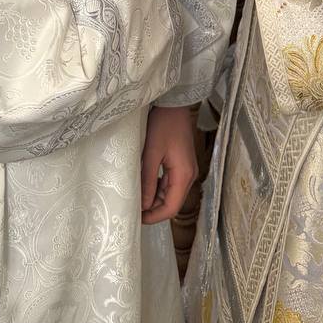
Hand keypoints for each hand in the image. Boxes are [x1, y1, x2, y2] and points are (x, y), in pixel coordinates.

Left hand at [141, 105, 198, 224]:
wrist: (175, 104)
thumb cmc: (163, 125)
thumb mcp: (151, 153)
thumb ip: (148, 181)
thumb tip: (143, 206)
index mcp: (184, 175)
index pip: (171, 208)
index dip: (154, 217)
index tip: (136, 218)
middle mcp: (189, 176)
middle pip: (172, 203)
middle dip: (153, 209)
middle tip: (132, 209)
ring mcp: (187, 170)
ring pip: (171, 194)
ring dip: (154, 199)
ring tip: (136, 198)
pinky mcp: (183, 164)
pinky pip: (171, 183)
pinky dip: (158, 188)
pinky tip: (145, 184)